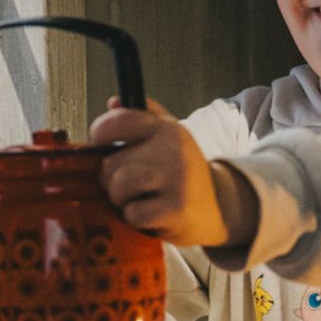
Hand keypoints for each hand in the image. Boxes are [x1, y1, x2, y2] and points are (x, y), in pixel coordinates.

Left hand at [87, 96, 255, 247]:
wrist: (220, 207)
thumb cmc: (181, 172)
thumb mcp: (169, 137)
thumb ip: (142, 117)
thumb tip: (113, 101)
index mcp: (167, 129)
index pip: (119, 121)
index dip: (101, 133)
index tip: (102, 144)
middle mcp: (173, 150)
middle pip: (111, 163)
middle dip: (111, 180)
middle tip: (129, 186)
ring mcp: (177, 179)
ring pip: (119, 186)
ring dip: (121, 199)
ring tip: (138, 199)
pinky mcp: (177, 208)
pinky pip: (133, 213)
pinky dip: (136, 219)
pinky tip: (153, 215)